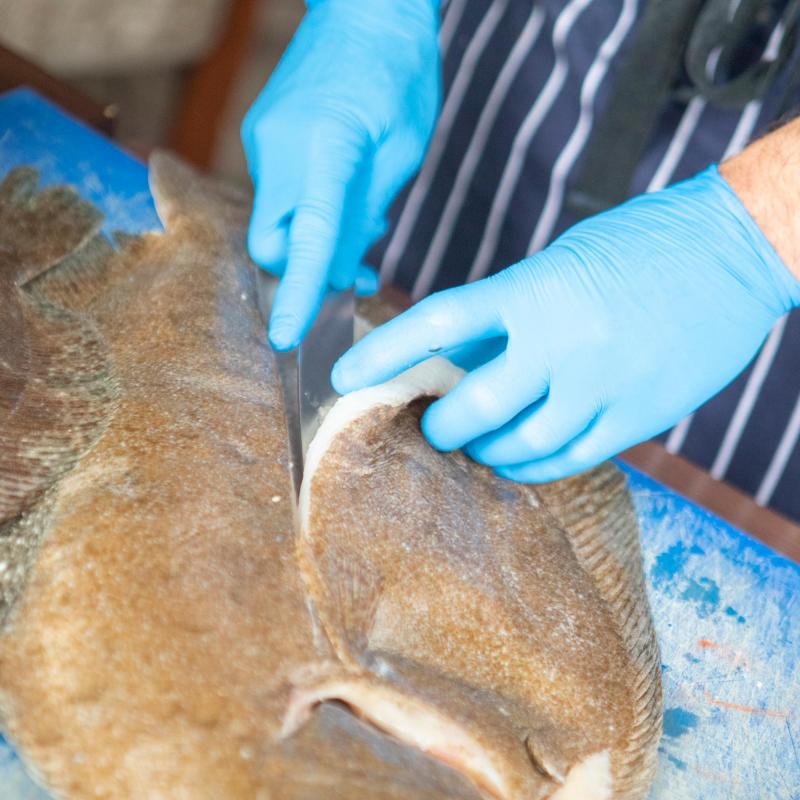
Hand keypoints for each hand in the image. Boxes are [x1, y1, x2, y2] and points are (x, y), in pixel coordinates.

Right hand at [242, 0, 439, 349]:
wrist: (365, 5)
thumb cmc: (399, 70)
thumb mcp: (403, 149)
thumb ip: (367, 210)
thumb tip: (342, 260)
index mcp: (324, 150)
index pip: (307, 239)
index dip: (297, 294)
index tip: (285, 337)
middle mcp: (278, 150)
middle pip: (272, 244)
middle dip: (306, 272)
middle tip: (357, 272)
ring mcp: (261, 141)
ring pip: (276, 222)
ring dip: (312, 240)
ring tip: (363, 222)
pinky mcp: (260, 135)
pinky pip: (277, 194)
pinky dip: (306, 210)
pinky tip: (341, 193)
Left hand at [332, 166, 799, 482]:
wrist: (735, 250)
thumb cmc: (640, 246)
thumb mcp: (559, 265)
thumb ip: (507, 314)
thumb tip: (453, 355)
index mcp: (533, 290)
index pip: (436, 323)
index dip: (383, 353)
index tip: (343, 376)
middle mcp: (560, 342)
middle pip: (472, 407)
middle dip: (440, 426)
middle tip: (433, 428)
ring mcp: (600, 384)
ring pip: (519, 445)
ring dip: (485, 451)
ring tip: (480, 445)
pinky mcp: (638, 416)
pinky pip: (569, 459)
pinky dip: (533, 465)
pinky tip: (520, 458)